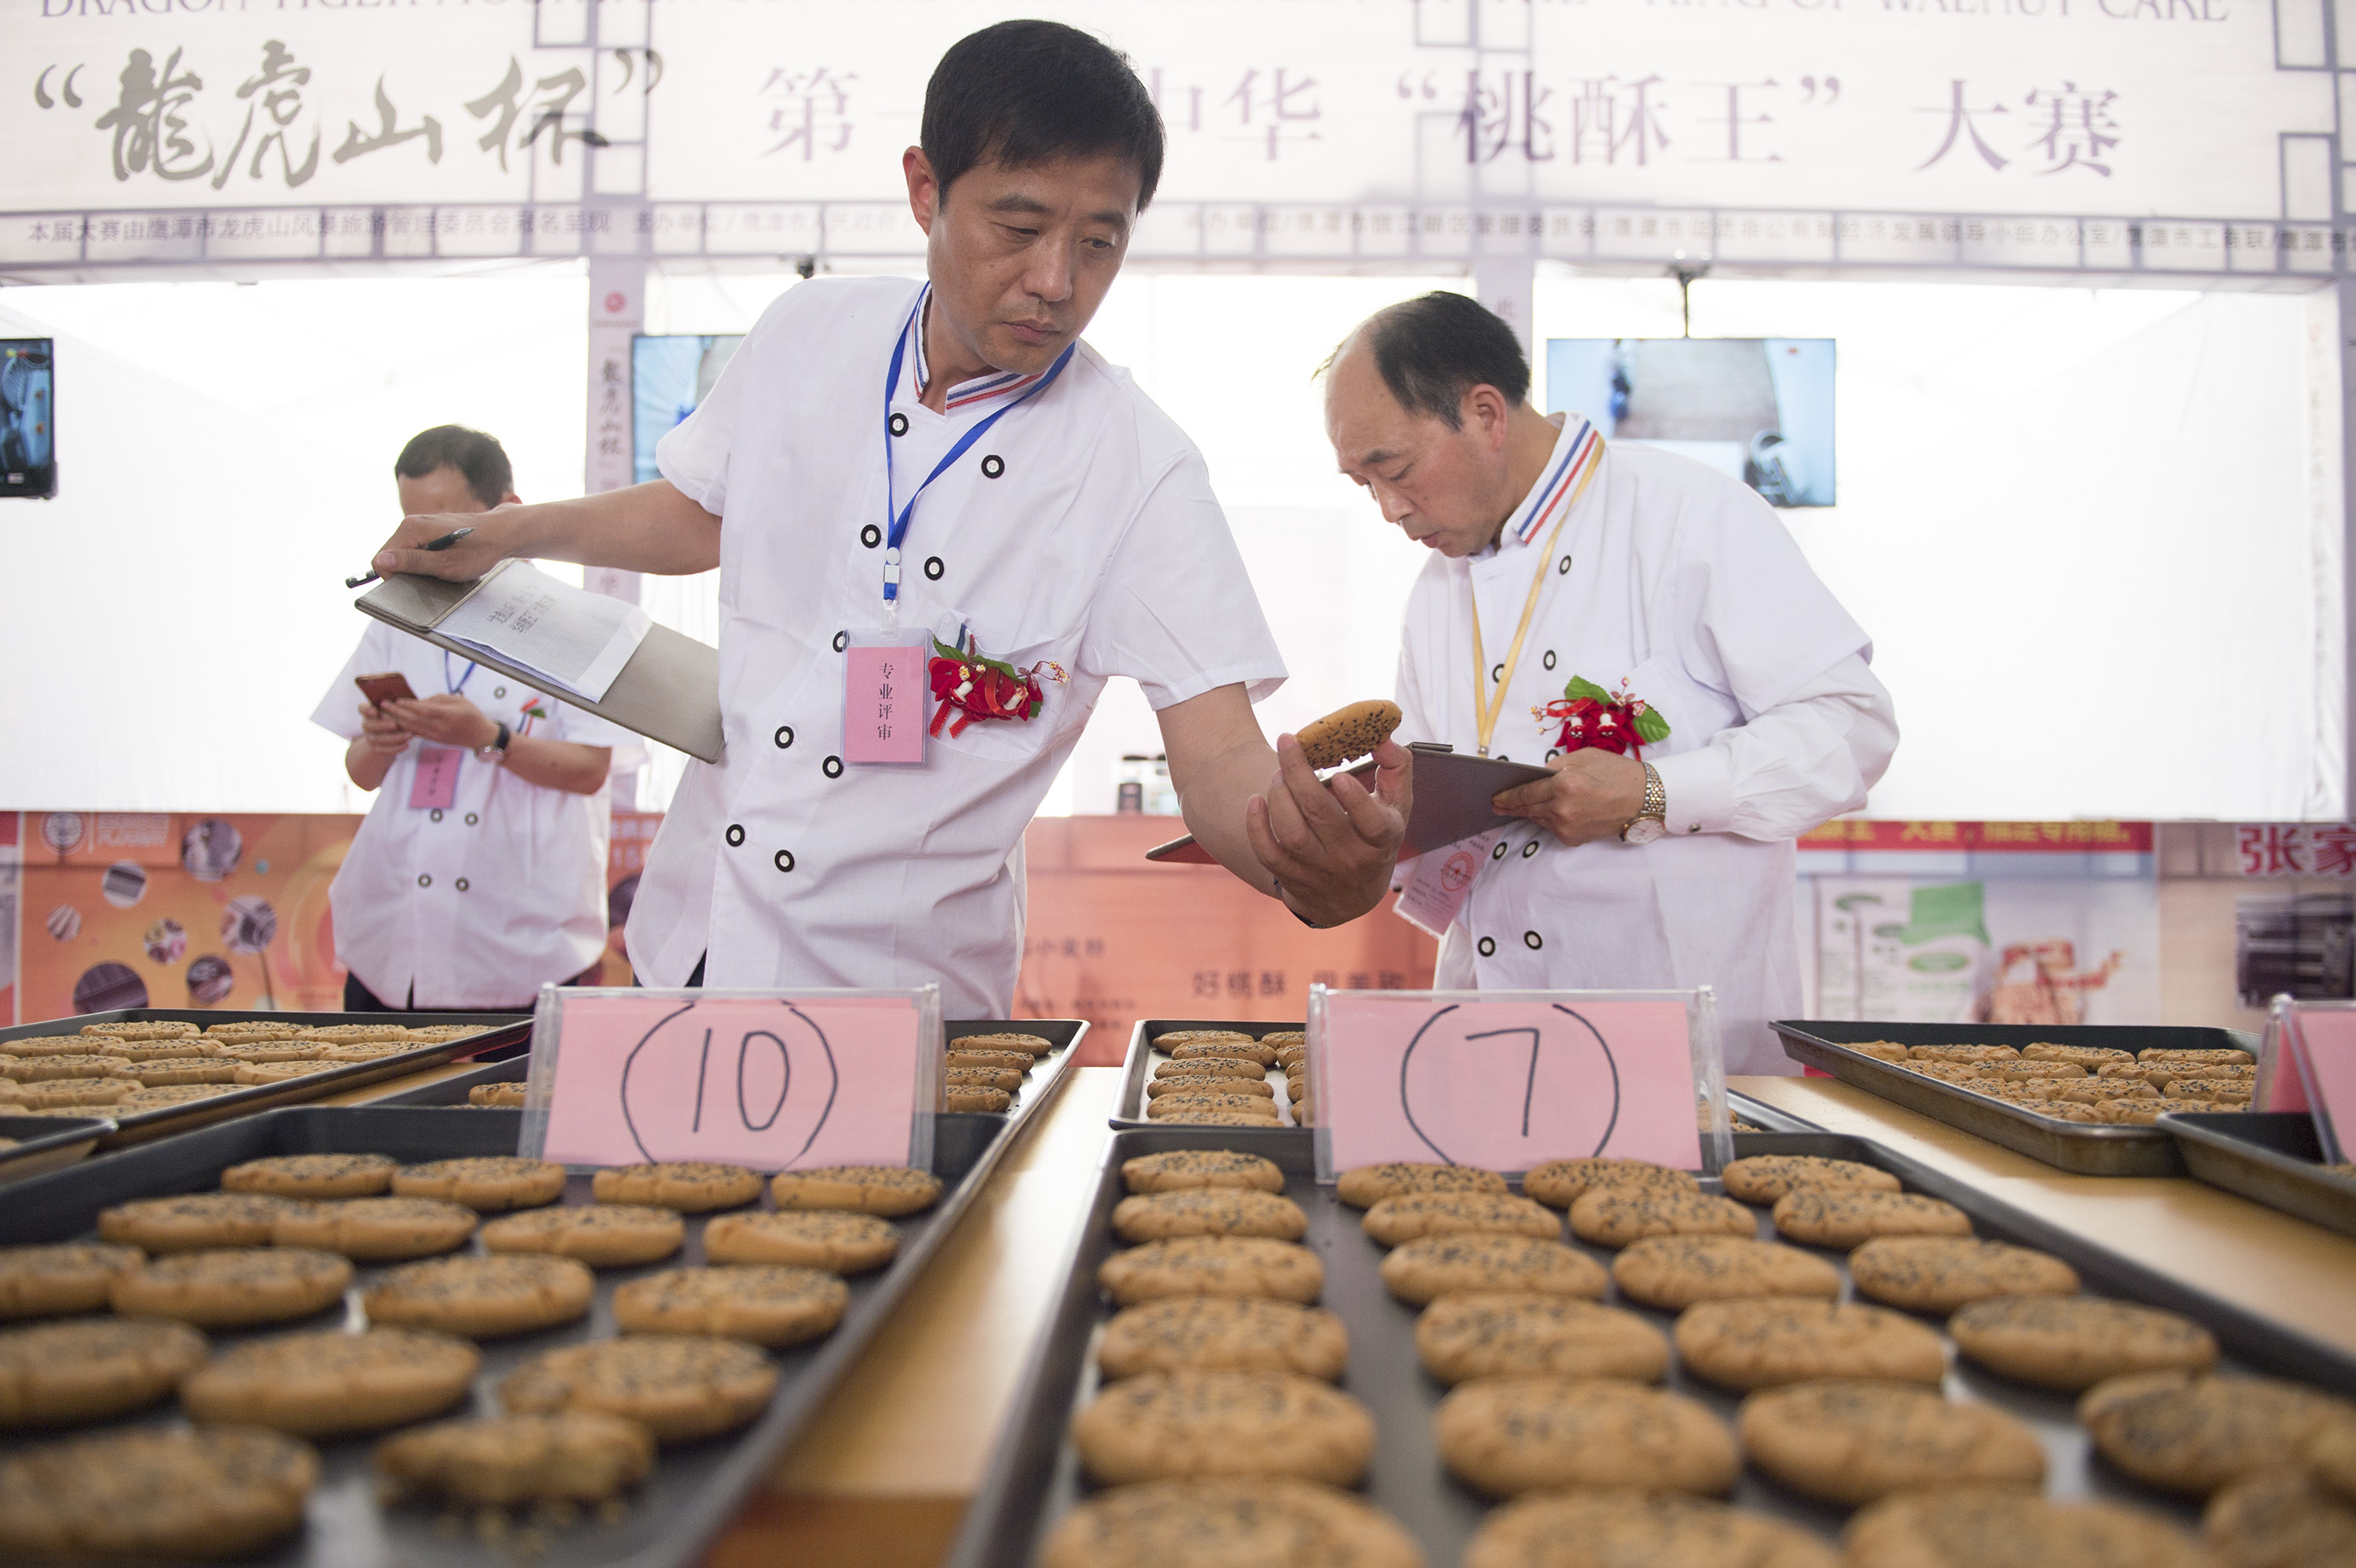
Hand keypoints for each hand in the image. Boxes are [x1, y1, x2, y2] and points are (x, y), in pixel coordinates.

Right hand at [356, 703, 412, 757]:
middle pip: (368, 725)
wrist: (391, 734)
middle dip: (382, 725)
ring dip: (394, 738)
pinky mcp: (376, 748)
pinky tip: (406, 745)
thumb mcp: (397, 709)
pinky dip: (396, 748)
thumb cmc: (397, 715)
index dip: (366, 710)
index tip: (374, 711)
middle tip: (395, 724)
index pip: (362, 708)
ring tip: (409, 735)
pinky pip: (384, 750)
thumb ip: (398, 705)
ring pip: (378, 739)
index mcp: (370, 711)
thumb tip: (412, 701)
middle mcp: (367, 724)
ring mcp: (370, 737)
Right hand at [370, 503, 519, 582]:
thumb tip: (380, 561)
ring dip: (416, 567)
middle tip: (429, 579)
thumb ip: (411, 562)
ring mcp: (421, 525)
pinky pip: (416, 550)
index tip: (413, 584)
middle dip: (404, 572)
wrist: (502, 534)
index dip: (392, 576)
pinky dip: (425, 561)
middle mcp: (412, 523)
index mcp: (411, 529)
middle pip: (391, 556)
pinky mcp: (430, 530)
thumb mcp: (444, 564)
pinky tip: (442, 564)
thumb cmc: (477, 550)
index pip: (381, 558)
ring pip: (403, 554)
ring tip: (439, 571)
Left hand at [385, 694, 498, 750]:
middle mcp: (441, 727)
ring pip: (413, 728)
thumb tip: (420, 701)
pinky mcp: (435, 740)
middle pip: (415, 720)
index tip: (398, 700)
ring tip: (384, 714)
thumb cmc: (472, 715)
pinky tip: (395, 723)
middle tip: (383, 705)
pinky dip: (405, 728)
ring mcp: (437, 735)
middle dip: (397, 712)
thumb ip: (440, 699)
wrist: (481, 737)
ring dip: (397, 721)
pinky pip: (417, 733)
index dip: (411, 705)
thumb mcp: (460, 701)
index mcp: (449, 715)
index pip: (426, 710)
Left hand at [1245, 736, 1412, 926]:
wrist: (1351, 899)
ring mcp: (1320, 870)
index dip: (1356, 800)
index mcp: (1382, 839)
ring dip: (1278, 796)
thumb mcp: (1397, 806)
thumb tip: (1382, 738)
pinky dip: (1256, 827)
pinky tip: (1256, 801)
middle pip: (1320, 816)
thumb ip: (1397, 767)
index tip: (1339, 774)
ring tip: (1277, 774)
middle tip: (1287, 742)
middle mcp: (1351, 858)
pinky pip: (1269, 854)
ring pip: (1292, 834)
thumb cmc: (1375, 838)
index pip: (1373, 824)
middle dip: (1299, 774)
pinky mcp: (1294, 878)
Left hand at [1491, 749, 1647, 846]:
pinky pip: (1552, 827)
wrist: (1644, 799)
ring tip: (1517, 806)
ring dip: (1529, 812)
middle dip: (1510, 806)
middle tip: (1497, 804)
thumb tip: (1536, 776)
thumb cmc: (1617, 773)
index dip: (1507, 796)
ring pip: (1538, 819)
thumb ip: (1555, 766)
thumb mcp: (1584, 757)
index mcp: (1565, 785)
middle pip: (1527, 809)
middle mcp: (1562, 809)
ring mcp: (1567, 827)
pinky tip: (1546, 811)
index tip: (1495, 796)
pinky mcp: (1573, 839)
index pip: (1525, 793)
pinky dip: (1547, 819)